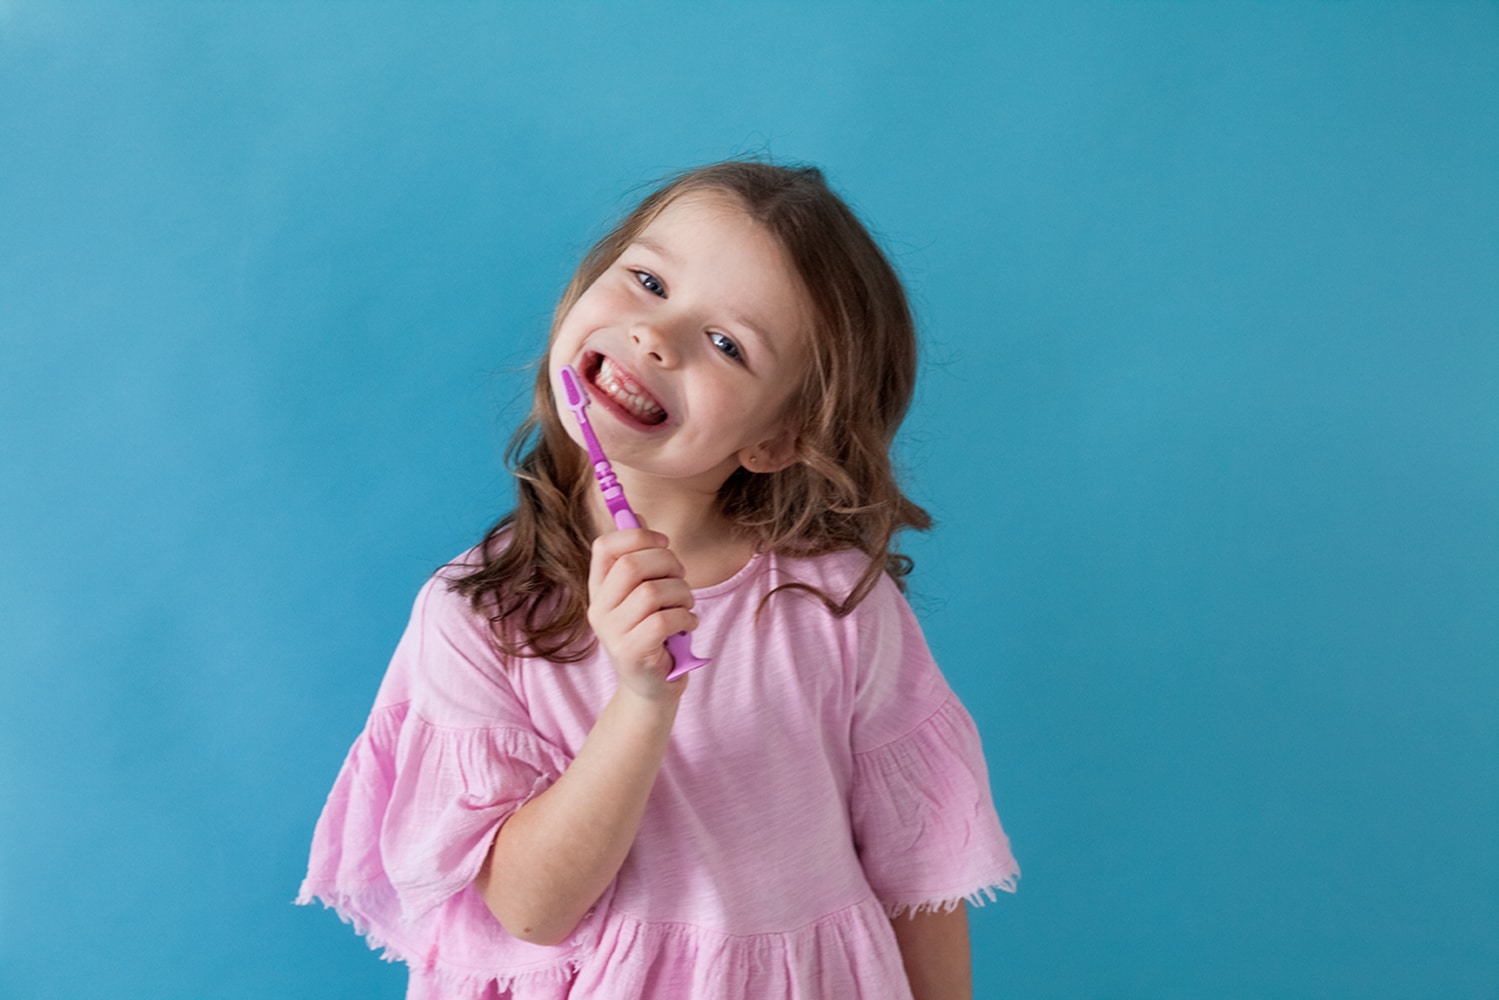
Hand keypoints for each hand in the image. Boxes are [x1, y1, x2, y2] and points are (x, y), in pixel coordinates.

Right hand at [587, 528, 694, 699]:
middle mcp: (599, 609)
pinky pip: (665, 620)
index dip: (637, 536)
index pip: (604, 546)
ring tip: (686, 606)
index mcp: (599, 588)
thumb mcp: (642, 594)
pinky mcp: (632, 652)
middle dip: (669, 564)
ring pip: (653, 592)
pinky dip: (686, 618)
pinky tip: (687, 625)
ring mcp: (612, 633)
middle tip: (681, 578)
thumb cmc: (652, 634)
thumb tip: (637, 516)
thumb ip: (639, 558)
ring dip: (682, 594)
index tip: (663, 543)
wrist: (651, 688)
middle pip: (632, 565)